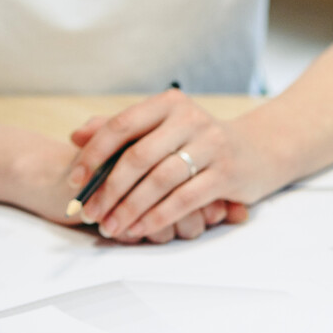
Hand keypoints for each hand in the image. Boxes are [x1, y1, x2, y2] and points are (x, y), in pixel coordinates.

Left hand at [66, 89, 266, 242]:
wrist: (258, 150)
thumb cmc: (196, 141)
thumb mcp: (162, 127)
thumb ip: (120, 129)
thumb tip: (76, 135)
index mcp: (167, 103)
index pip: (121, 126)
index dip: (93, 155)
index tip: (74, 182)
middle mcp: (189, 118)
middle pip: (138, 156)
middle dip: (108, 189)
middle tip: (89, 213)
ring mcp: (211, 144)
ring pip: (160, 180)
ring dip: (130, 208)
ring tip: (111, 226)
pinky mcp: (227, 172)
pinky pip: (185, 198)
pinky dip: (158, 216)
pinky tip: (140, 229)